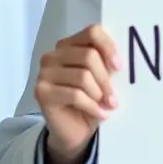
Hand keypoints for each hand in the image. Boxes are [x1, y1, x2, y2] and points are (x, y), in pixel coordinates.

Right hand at [35, 24, 119, 163]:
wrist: (74, 131)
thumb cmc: (91, 100)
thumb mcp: (102, 79)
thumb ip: (107, 64)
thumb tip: (120, 62)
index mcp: (69, 45)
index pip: (92, 32)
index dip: (108, 47)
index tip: (119, 67)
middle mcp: (53, 55)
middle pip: (88, 55)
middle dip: (106, 79)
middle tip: (114, 97)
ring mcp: (44, 73)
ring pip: (82, 77)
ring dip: (100, 94)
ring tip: (107, 105)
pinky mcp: (41, 92)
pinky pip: (74, 95)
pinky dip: (92, 106)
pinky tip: (102, 114)